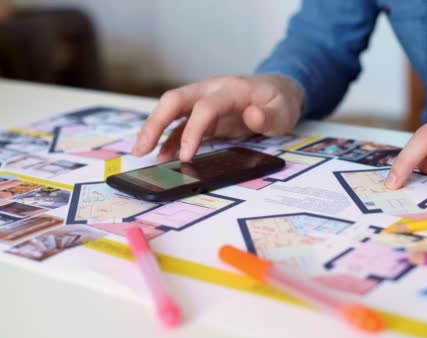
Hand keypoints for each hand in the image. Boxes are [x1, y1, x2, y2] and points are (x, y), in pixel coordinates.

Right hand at [132, 74, 303, 161]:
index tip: (186, 156)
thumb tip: (252, 117)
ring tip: (141, 153)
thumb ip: (269, 116)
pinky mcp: (204, 114)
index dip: (193, 130)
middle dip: (155, 123)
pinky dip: (170, 139)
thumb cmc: (280, 101)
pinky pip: (181, 124)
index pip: (205, 107)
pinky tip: (162, 155)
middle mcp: (212, 90)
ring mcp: (205, 101)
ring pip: (172, 110)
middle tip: (141, 149)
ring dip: (155, 130)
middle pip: (175, 100)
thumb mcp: (284, 111)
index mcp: (231, 89)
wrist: (279, 90)